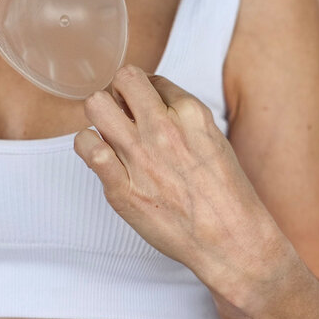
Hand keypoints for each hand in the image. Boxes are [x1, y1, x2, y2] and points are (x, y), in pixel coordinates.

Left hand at [74, 66, 289, 287]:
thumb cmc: (225, 193)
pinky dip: (88, 146)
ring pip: (97, 106)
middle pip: (122, 80)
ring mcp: (140, 157)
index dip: (144, 94)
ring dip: (101, 116)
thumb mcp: (212, 138)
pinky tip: (102, 157)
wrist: (230, 238)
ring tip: (112, 136)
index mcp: (190, 113)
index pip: (150, 79)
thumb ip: (182, 117)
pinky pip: (87, 148)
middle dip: (119, 93)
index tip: (144, 111)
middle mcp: (163, 129)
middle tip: (123, 116)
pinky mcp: (122, 188)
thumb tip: (151, 100)